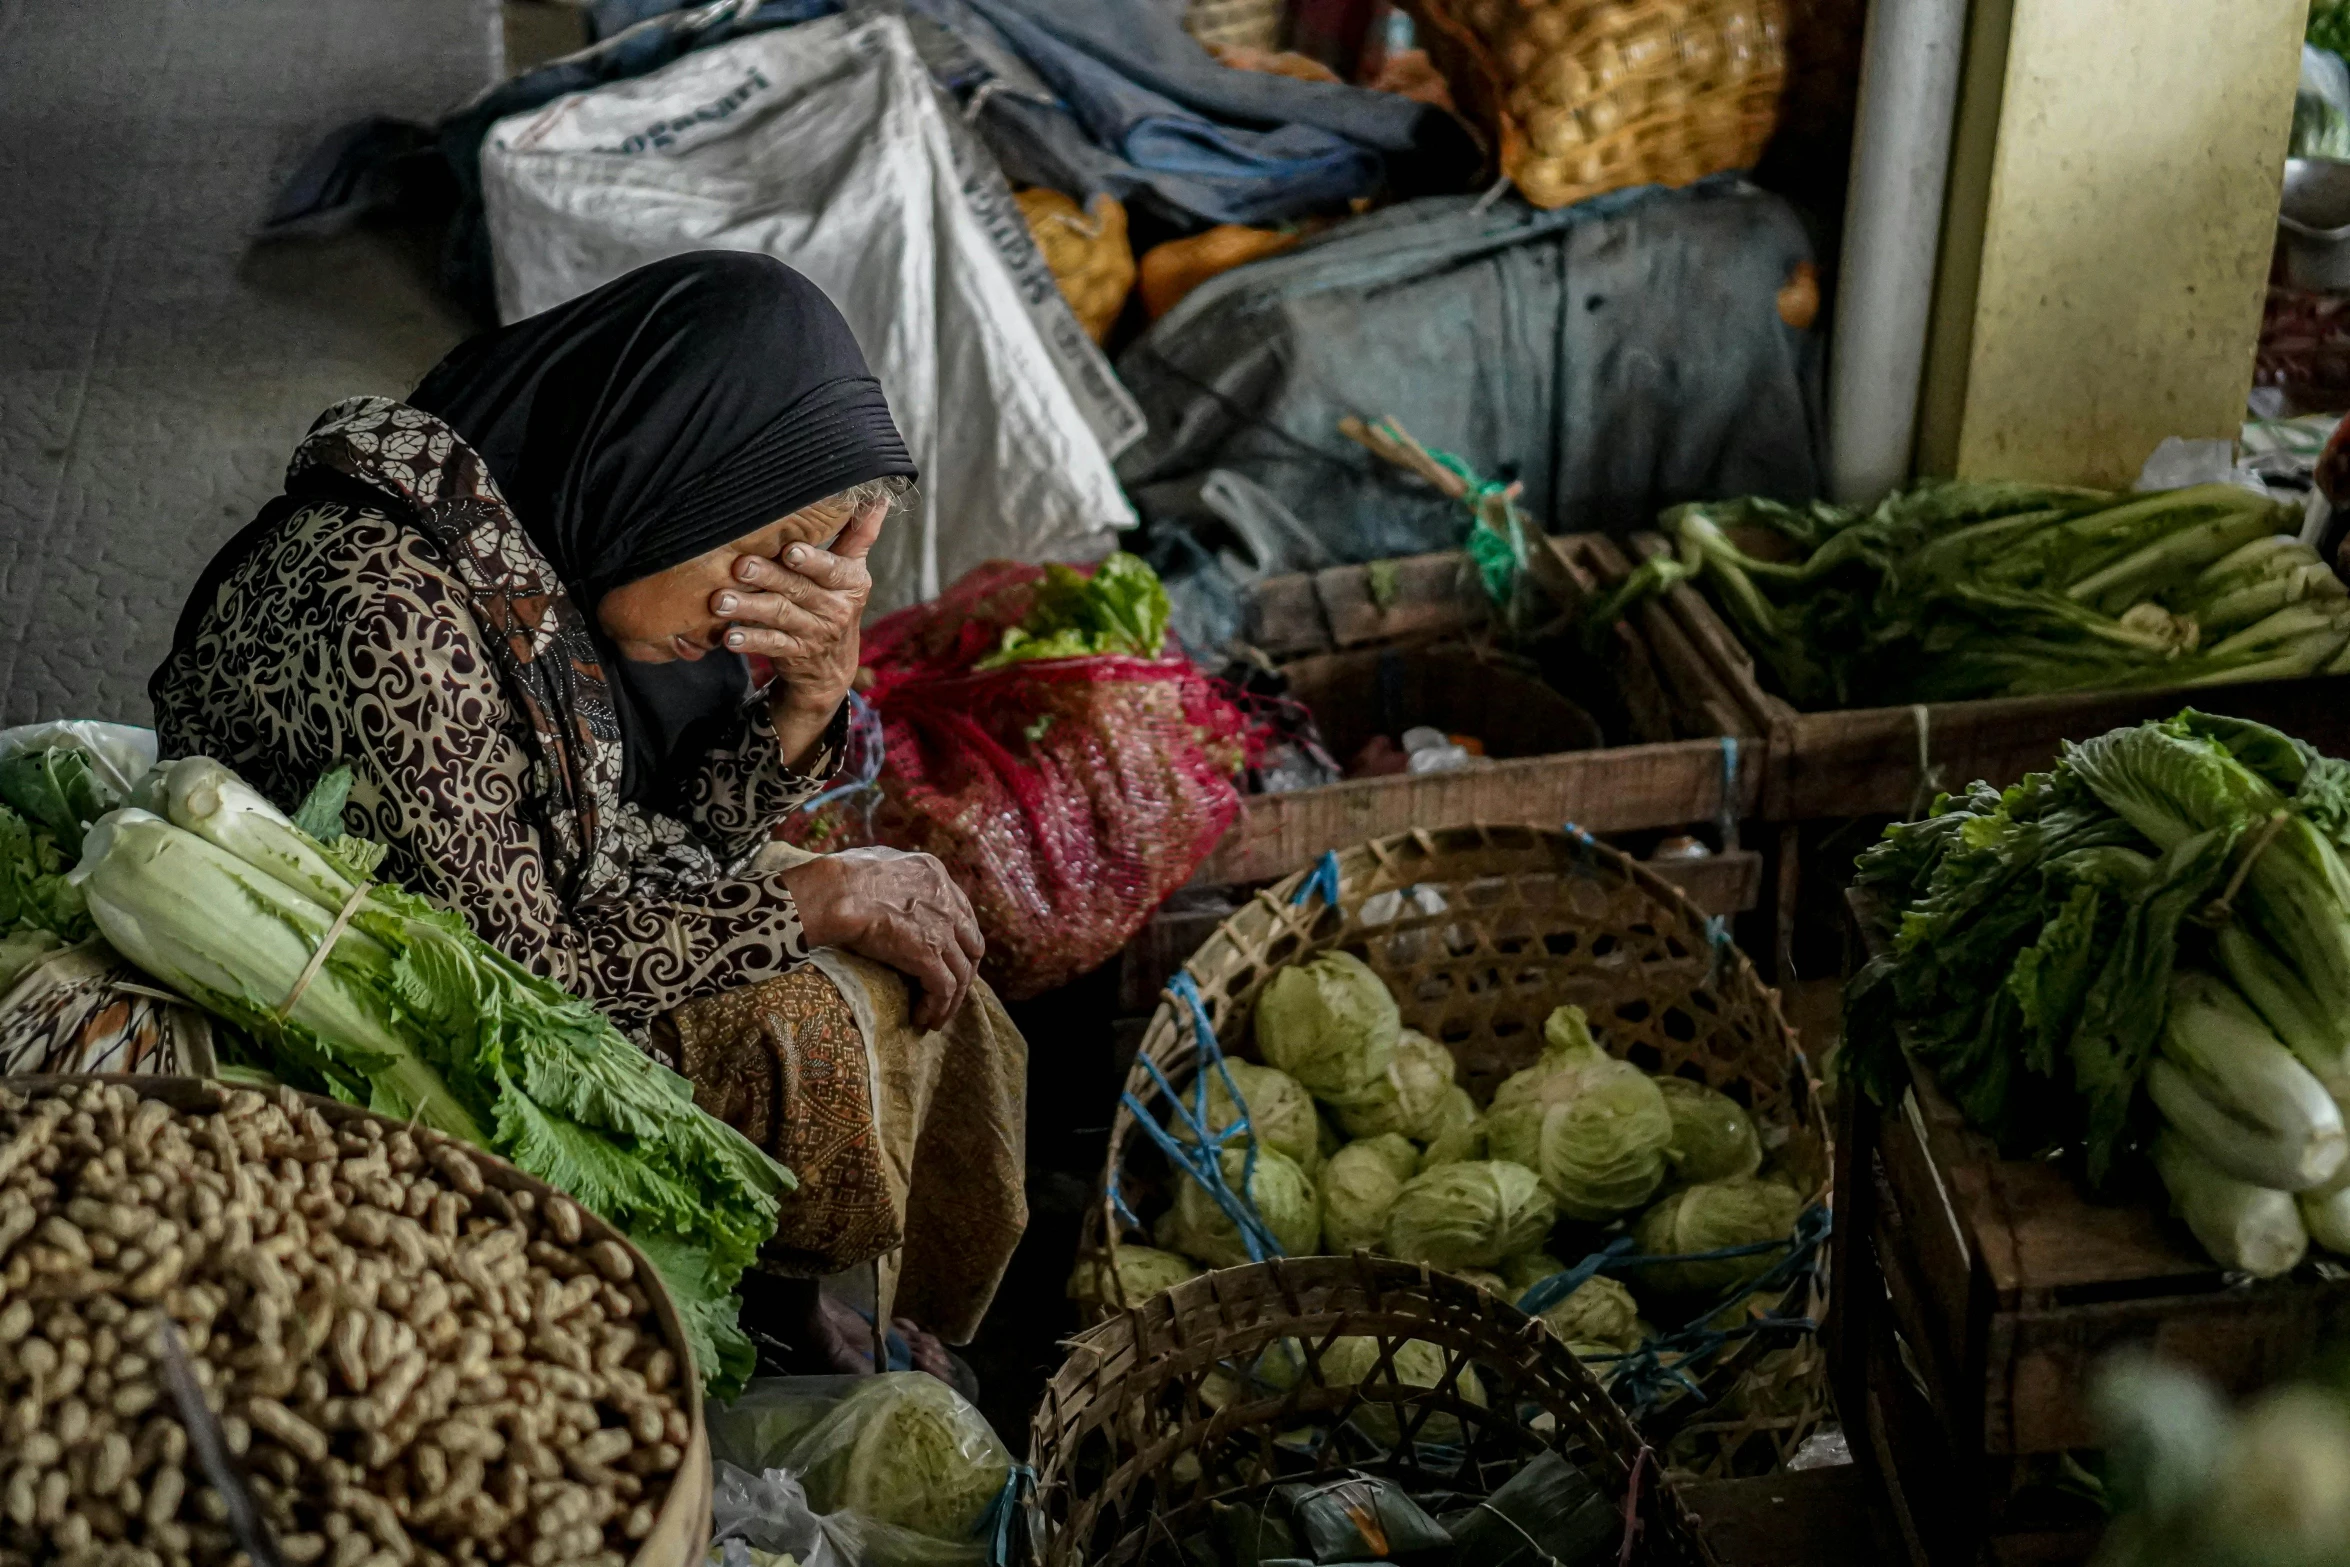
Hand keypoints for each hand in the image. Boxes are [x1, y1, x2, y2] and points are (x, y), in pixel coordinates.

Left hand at [716, 498, 885, 768]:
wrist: (831, 666)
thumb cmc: (834, 601)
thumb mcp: (851, 571)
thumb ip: (859, 534)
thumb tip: (880, 496)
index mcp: (850, 581)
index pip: (832, 568)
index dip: (812, 561)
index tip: (790, 551)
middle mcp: (835, 608)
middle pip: (798, 588)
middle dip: (768, 576)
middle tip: (740, 566)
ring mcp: (814, 633)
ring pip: (779, 615)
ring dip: (749, 607)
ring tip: (721, 601)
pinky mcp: (795, 654)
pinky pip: (771, 646)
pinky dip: (750, 640)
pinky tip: (729, 636)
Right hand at [778, 847, 983, 1029]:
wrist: (837, 893)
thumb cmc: (841, 877)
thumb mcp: (878, 859)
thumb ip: (893, 872)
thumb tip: (883, 878)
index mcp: (935, 875)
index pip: (962, 913)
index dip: (960, 940)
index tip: (950, 957)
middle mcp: (946, 902)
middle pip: (972, 946)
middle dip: (964, 971)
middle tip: (949, 991)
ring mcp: (942, 930)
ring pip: (961, 974)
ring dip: (951, 1000)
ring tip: (936, 1017)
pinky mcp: (929, 956)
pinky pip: (943, 990)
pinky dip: (936, 1008)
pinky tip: (922, 1018)